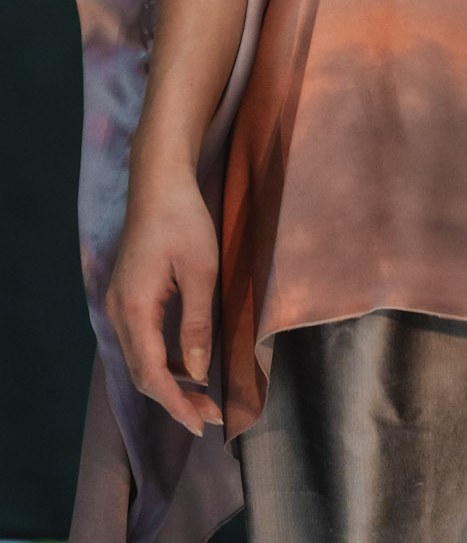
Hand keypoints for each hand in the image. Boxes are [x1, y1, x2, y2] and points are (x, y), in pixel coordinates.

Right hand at [106, 167, 223, 436]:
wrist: (159, 182)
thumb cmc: (183, 220)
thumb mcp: (201, 271)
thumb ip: (196, 325)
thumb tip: (197, 374)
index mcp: (134, 310)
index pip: (153, 374)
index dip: (177, 404)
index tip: (204, 423)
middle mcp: (117, 313)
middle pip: (142, 373)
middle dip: (175, 400)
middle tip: (210, 416)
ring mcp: (118, 305)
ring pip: (140, 360)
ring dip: (169, 382)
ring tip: (203, 397)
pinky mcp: (126, 297)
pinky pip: (141, 342)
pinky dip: (162, 360)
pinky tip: (188, 365)